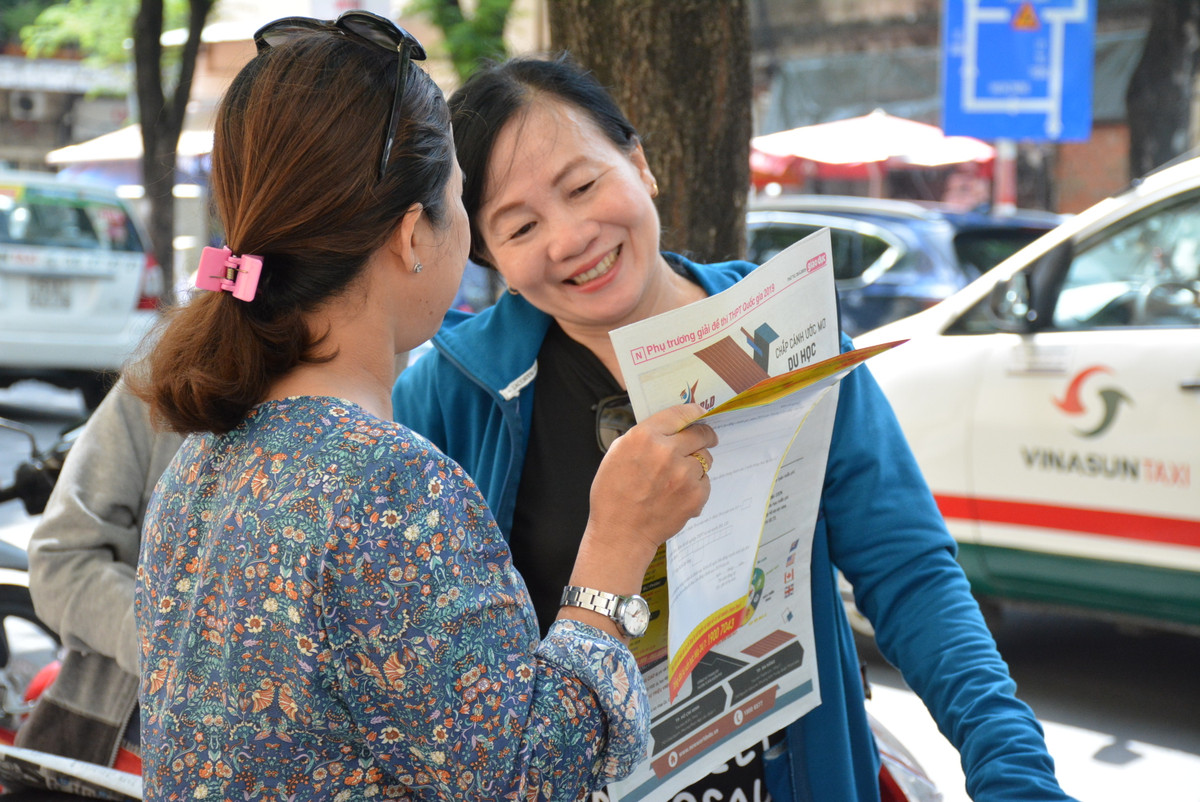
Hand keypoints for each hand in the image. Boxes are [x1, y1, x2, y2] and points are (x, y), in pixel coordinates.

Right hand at [572, 404, 716, 586]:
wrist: (621, 534)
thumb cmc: (613, 494)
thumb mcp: (617, 454)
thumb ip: (643, 437)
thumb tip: (668, 427)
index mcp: (645, 437)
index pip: (679, 413)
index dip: (693, 412)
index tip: (699, 413)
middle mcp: (668, 451)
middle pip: (700, 434)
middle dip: (704, 436)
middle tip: (706, 439)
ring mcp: (685, 474)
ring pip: (705, 459)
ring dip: (696, 465)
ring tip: (677, 479)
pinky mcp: (696, 495)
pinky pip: (705, 482)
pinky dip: (695, 487)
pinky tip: (677, 496)